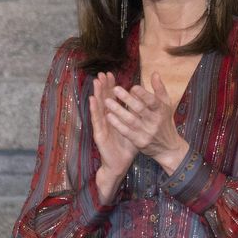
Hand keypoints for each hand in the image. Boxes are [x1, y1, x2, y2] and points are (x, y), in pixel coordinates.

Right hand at [89, 71, 137, 203]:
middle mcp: (107, 119)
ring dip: (97, 94)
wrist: (119, 164)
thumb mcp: (135, 128)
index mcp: (115, 117)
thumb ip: (138, 115)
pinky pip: (96, 120)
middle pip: (104, 99)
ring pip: (99, 107)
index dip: (111, 86)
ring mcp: (102, 126)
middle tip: (102, 73)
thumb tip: (145, 102)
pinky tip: (92, 100)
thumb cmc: (127, 146)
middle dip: (103, 86)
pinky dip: (94, 109)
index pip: (113, 98)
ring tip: (96, 81)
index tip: (111, 74)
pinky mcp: (99, 134)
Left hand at [104, 72, 189, 173]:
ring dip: (118, 110)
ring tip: (106, 101)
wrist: (168, 147)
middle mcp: (154, 122)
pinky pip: (126, 132)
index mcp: (161, 110)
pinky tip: (108, 116)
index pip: (153, 101)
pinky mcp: (139, 142)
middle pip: (140, 109)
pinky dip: (117, 124)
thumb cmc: (165, 121)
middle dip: (127, 99)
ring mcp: (146, 132)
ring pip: (131, 120)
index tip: (133, 86)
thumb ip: (159, 89)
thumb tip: (154, 73)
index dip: (143, 94)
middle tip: (115, 89)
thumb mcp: (166, 105)